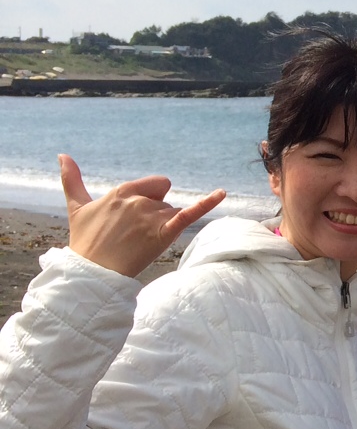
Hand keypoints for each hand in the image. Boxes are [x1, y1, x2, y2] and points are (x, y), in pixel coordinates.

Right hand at [61, 155, 225, 277]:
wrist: (92, 273)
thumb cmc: (85, 241)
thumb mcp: (78, 207)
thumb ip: (72, 179)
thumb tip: (62, 154)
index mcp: (121, 192)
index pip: (154, 185)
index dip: (150, 199)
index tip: (134, 217)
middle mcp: (138, 200)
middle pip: (164, 199)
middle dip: (156, 212)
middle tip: (136, 232)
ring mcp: (151, 216)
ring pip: (173, 213)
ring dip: (163, 226)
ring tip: (140, 242)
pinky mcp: (163, 233)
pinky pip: (189, 214)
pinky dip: (206, 203)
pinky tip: (221, 193)